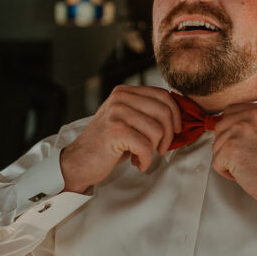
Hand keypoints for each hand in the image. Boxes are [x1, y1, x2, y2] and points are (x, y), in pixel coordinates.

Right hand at [61, 85, 181, 192]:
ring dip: (153, 149)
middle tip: (160, 149)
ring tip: (141, 156)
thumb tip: (178, 117)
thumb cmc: (107, 145)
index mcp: (124, 92)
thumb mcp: (127, 122)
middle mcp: (120, 98)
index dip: (176, 114)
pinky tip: (137, 163)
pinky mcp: (115, 131)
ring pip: (157, 131)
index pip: (162, 95)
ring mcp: (117, 113)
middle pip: (164, 112)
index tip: (177, 130)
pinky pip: (146, 146)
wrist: (79, 162)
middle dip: (169, 135)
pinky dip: (145, 160)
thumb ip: (146, 113)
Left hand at [211, 102, 256, 211]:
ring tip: (250, 167)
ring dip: (228, 160)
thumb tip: (240, 122)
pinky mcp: (231, 149)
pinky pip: (217, 163)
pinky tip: (246, 174)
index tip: (243, 144)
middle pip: (221, 127)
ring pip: (217, 146)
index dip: (232, 130)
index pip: (231, 112)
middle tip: (248, 159)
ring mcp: (239, 131)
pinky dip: (227, 173)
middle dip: (228, 146)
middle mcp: (251, 116)